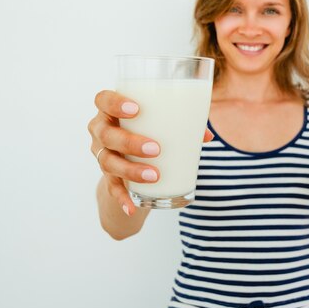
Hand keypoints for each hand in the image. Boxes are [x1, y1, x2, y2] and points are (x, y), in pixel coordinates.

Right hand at [88, 90, 212, 214]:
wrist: (129, 156)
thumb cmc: (148, 129)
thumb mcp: (160, 122)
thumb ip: (182, 123)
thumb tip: (207, 136)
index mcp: (111, 111)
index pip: (103, 100)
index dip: (115, 103)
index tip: (136, 109)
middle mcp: (101, 131)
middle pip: (106, 134)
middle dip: (129, 142)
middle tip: (155, 148)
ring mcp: (101, 154)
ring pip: (108, 162)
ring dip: (130, 170)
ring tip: (154, 175)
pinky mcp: (107, 176)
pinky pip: (112, 189)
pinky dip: (123, 198)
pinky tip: (132, 207)